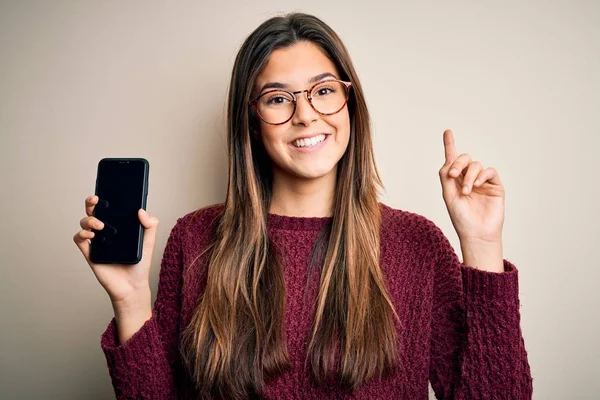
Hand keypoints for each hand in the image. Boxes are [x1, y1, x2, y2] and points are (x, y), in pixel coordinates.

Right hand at [73, 195, 158, 305]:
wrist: (133, 286)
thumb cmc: (140, 264)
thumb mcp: (149, 242)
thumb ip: (150, 225)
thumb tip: (142, 211)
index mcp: (119, 225)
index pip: (110, 208)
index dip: (106, 197)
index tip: (107, 189)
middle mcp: (106, 231)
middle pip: (94, 211)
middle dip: (91, 202)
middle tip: (96, 199)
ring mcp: (97, 241)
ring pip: (84, 222)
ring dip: (89, 219)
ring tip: (100, 225)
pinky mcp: (90, 253)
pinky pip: (79, 239)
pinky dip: (82, 234)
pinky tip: (91, 235)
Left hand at [438, 129, 504, 243]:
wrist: (477, 233)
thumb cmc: (461, 218)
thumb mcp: (449, 196)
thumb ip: (446, 178)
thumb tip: (447, 161)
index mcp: (455, 181)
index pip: (452, 160)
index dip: (450, 145)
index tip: (447, 131)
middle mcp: (468, 179)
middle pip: (464, 159)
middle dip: (458, 162)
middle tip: (453, 174)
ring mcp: (482, 182)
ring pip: (475, 165)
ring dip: (469, 175)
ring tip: (467, 191)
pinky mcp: (495, 186)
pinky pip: (489, 171)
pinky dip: (481, 175)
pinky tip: (477, 185)